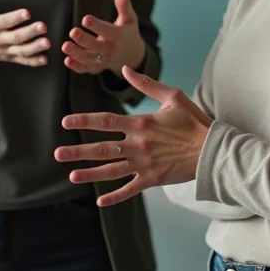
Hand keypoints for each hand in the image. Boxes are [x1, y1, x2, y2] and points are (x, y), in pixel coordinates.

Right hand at [0, 0, 50, 67]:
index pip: (4, 21)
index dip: (15, 17)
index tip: (26, 13)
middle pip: (16, 37)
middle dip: (30, 32)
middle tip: (43, 26)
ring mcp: (3, 50)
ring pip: (20, 51)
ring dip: (35, 48)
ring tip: (47, 43)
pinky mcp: (8, 57)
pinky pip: (21, 61)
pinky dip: (33, 62)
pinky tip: (44, 59)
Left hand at [54, 67, 211, 206]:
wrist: (212, 150)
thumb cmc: (194, 122)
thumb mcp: (173, 97)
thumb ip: (147, 85)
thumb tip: (126, 69)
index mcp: (141, 124)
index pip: (106, 121)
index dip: (84, 121)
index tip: (66, 122)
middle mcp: (138, 145)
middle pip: (102, 148)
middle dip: (78, 151)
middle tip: (57, 154)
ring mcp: (144, 164)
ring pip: (111, 170)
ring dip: (90, 173)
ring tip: (72, 175)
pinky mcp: (152, 179)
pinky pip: (129, 189)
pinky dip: (115, 196)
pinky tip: (100, 201)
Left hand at [62, 0, 145, 75]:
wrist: (132, 56)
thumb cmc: (127, 32)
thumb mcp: (129, 18)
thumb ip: (124, 3)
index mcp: (118, 36)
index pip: (106, 30)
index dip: (96, 25)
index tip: (85, 19)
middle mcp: (110, 49)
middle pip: (96, 46)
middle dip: (84, 40)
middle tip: (72, 32)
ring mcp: (102, 60)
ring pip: (89, 59)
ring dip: (76, 54)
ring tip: (65, 46)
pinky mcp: (95, 68)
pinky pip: (85, 69)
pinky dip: (76, 67)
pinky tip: (66, 60)